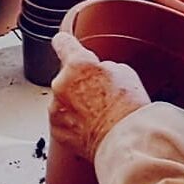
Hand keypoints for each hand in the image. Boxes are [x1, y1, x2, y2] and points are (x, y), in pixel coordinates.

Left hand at [49, 32, 149, 160]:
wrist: (123, 142)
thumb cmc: (128, 108)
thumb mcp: (124, 72)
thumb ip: (102, 66)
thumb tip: (97, 72)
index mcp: (78, 64)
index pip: (63, 43)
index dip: (65, 42)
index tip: (63, 42)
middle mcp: (61, 83)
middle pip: (67, 76)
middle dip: (79, 83)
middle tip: (102, 95)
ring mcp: (56, 108)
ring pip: (64, 99)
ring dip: (76, 103)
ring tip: (99, 114)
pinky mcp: (56, 129)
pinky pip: (62, 119)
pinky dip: (73, 122)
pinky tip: (92, 127)